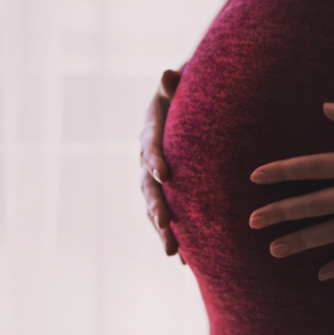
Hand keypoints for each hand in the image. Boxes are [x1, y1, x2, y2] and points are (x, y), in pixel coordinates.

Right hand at [139, 68, 186, 264]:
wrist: (184, 111)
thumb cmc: (184, 96)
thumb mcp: (178, 87)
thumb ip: (173, 85)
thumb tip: (168, 73)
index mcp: (150, 134)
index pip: (149, 147)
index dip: (154, 160)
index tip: (164, 173)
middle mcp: (147, 161)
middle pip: (148, 187)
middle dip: (156, 206)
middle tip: (165, 223)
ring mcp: (154, 181)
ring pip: (154, 208)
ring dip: (162, 231)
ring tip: (173, 252)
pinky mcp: (166, 194)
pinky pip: (168, 218)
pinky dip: (175, 237)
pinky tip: (186, 261)